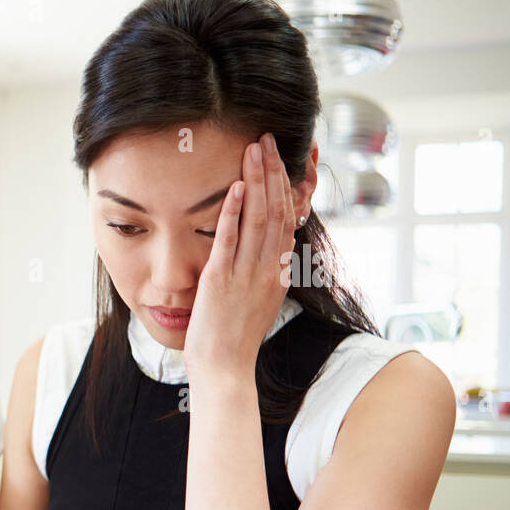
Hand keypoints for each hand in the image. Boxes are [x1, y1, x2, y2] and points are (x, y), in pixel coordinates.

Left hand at [182, 132, 297, 382]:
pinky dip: (234, 211)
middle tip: (266, 140)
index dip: (286, 187)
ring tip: (253, 149)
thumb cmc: (234, 339)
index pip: (288, 220)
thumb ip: (264, 273)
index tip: (281, 160)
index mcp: (278, 273)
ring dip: (257, 181)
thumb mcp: (258, 301)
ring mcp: (247, 274)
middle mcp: (268, 270)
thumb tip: (270, 250)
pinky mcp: (221, 281)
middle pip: (277, 210)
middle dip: (272, 172)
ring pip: (259, 219)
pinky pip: (230, 240)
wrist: (224, 369)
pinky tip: (236, 186)